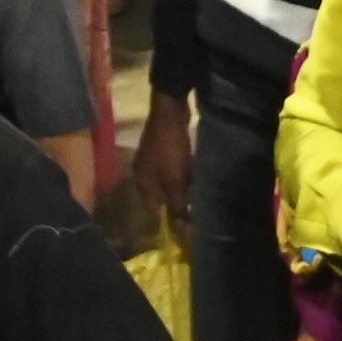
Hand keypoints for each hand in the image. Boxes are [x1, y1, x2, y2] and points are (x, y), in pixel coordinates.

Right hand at [129, 93, 195, 215]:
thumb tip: (182, 229)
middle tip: (197, 210)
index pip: (154, 210)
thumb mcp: (174, 180)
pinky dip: (183, 175)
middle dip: (178, 204)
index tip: (188, 227)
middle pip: (161, 197)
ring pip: (169, 183)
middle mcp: (144, 173)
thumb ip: (177, 204)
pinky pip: (174, 170)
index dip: (170, 220)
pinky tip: (195, 177)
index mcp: (142, 182)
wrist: (170, 111)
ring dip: (182, 189)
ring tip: (199, 196)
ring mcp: (153, 160)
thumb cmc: (170, 148)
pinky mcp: (163, 150)